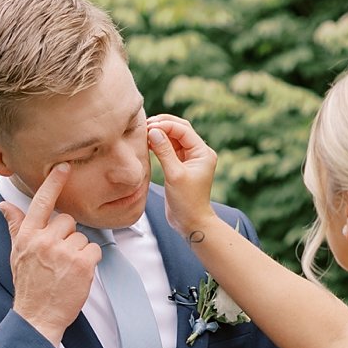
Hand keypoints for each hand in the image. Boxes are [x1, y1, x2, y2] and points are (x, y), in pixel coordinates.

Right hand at [0, 163, 99, 347]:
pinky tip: (77, 275)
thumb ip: (15, 226)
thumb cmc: (29, 286)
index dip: (54, 182)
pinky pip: (94, 250)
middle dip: (67, 237)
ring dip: (78, 251)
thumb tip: (5, 205)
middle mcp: (44, 240)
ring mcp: (63, 251)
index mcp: (28, 235)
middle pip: (67, 221)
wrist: (37, 317)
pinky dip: (90, 262)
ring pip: (81, 236)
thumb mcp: (17, 254)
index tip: (64, 167)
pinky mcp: (81, 263)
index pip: (42, 201)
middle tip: (58, 259)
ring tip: (66, 270)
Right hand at [147, 115, 217, 240]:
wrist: (191, 223)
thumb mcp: (175, 175)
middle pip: (180, 129)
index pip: (183, 130)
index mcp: (203, 152)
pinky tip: (148, 143)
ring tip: (144, 132)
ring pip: (174, 138)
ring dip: (160, 134)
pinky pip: (170, 149)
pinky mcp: (181, 166)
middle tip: (145, 125)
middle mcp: (198, 153)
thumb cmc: (187, 202)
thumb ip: (164, 152)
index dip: (166, 125)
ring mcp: (190, 159)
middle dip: (163, 125)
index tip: (149, 127)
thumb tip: (153, 131)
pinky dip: (160, 144)